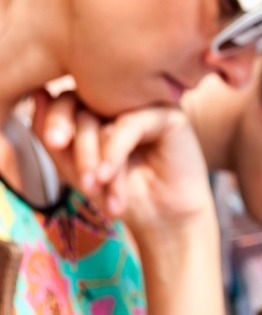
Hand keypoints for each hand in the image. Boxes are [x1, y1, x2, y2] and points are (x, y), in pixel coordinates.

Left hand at [30, 93, 213, 236]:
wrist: (163, 219)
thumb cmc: (118, 193)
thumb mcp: (75, 168)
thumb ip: (53, 136)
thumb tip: (39, 94)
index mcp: (100, 108)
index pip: (67, 99)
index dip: (54, 119)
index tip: (53, 144)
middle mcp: (124, 102)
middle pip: (83, 105)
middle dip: (75, 146)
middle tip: (81, 180)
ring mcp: (147, 106)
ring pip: (104, 116)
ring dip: (92, 155)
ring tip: (94, 188)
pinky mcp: (170, 115)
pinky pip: (130, 124)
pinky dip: (114, 152)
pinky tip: (108, 176)